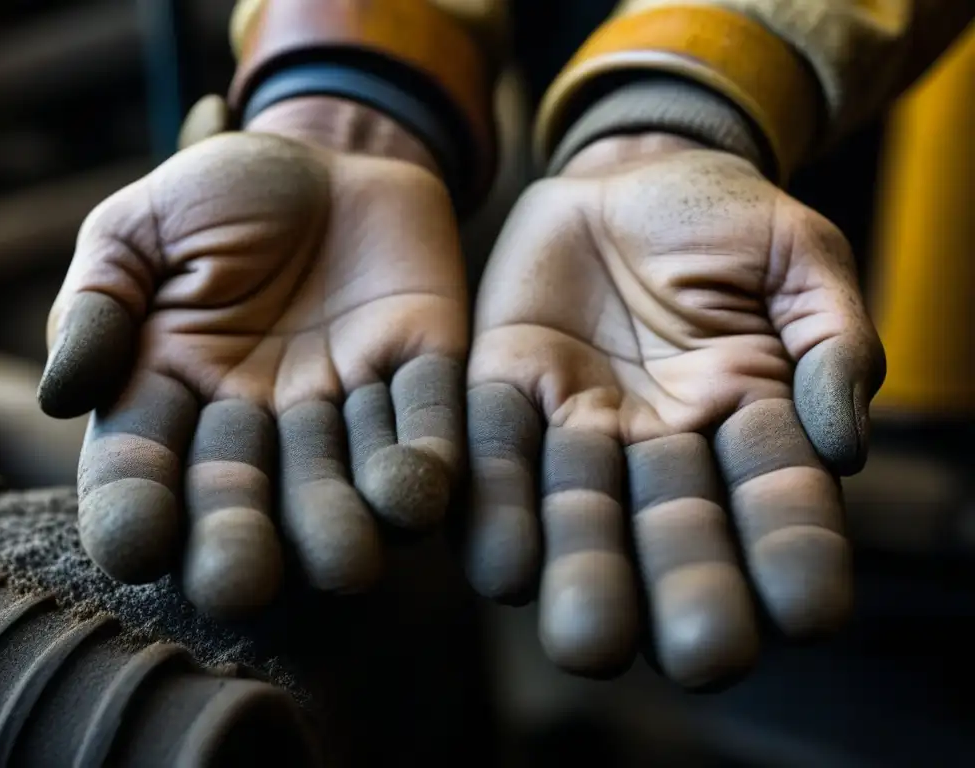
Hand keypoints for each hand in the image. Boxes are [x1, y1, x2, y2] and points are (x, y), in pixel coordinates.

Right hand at [39, 98, 467, 618]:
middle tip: (243, 583)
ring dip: (344, 518)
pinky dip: (424, 455)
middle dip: (244, 538)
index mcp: (176, 389)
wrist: (327, 155)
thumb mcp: (138, 229)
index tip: (136, 546)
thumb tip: (64, 394)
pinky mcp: (421, 364)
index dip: (137, 508)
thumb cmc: (220, 194)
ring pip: (343, 473)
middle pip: (249, 494)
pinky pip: (427, 416)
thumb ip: (98, 303)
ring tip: (347, 560)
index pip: (144, 465)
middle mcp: (261, 416)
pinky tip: (419, 492)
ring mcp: (345, 397)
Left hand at [464, 133, 884, 684]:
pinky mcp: (502, 392)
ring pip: (580, 514)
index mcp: (748, 417)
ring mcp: (577, 426)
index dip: (793, 551)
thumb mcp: (796, 255)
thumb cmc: (722, 217)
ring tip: (589, 637)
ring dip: (583, 573)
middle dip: (686, 590)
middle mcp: (660, 446)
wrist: (624, 179)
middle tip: (698, 656)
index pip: (776, 497)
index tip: (810, 613)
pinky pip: (492, 457)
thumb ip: (832, 338)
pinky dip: (494, 507)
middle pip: (673, 531)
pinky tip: (501, 567)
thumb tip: (844, 445)